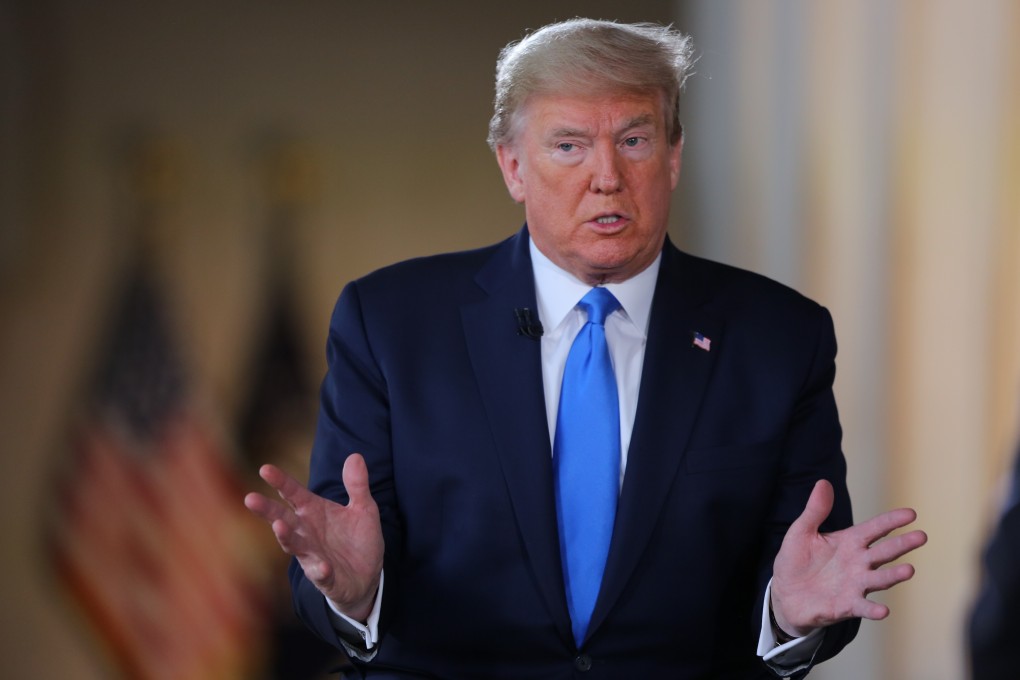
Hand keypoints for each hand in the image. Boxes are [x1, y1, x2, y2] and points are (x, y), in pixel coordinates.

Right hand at [244, 453, 383, 621]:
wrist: (368, 576)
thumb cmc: (358, 539)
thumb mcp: (364, 508)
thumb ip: (357, 485)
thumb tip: (355, 456)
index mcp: (314, 512)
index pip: (293, 494)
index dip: (280, 481)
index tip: (265, 468)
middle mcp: (307, 533)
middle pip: (283, 518)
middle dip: (267, 510)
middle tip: (250, 498)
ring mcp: (314, 556)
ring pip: (295, 546)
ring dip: (286, 537)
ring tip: (280, 527)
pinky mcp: (327, 578)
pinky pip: (321, 574)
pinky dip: (320, 570)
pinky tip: (323, 566)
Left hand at [770, 479, 926, 637]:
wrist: (784, 594)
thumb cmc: (796, 560)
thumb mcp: (802, 531)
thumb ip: (815, 510)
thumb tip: (823, 482)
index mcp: (850, 542)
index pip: (875, 529)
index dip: (892, 521)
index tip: (911, 513)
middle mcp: (858, 563)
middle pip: (884, 552)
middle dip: (902, 544)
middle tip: (921, 536)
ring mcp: (855, 585)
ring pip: (879, 579)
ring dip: (893, 576)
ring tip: (909, 570)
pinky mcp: (846, 605)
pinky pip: (863, 607)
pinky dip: (873, 610)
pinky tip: (883, 611)